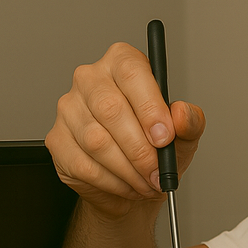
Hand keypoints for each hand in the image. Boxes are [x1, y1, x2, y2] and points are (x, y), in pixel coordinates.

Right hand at [45, 42, 206, 220]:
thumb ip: (189, 121)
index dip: (150, 107)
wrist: (133, 182)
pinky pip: (84, 165)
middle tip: (157, 170)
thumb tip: (181, 114)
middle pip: (110, 108)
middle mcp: (90, 80)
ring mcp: (69, 109)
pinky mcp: (57, 140)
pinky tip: (126, 184)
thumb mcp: (183, 134)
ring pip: (96, 141)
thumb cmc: (155, 148)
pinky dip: (112, 182)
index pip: (131, 73)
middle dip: (140, 148)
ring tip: (145, 181)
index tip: (164, 137)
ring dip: (128, 170)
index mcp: (122, 63)